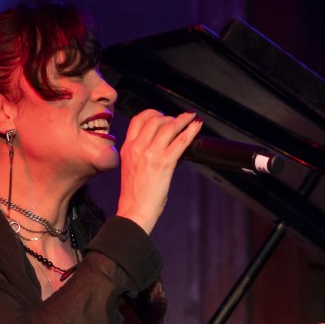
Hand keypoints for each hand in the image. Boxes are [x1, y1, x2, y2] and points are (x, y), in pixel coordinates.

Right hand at [116, 109, 204, 234]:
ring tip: (191, 118)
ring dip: (183, 119)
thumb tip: (160, 146)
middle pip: (154, 119)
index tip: (161, 114)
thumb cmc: (134, 195)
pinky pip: (181, 140)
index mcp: (127, 148)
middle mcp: (137, 147)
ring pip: (169, 126)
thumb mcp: (131, 168)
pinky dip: (191, 130)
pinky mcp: (165, 162)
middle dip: (169, 116)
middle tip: (179, 120)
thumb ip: (140, 154)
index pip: (138, 120)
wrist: (134, 210)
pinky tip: (197, 126)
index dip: (152, 113)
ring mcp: (151, 153)